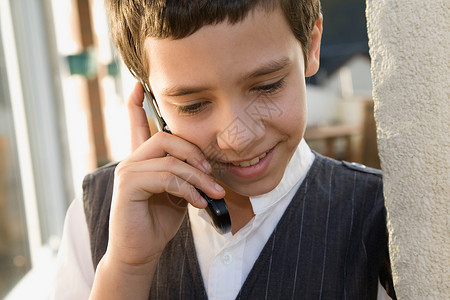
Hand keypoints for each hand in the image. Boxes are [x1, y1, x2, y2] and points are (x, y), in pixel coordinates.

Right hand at [103, 82, 224, 271]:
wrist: (141, 250)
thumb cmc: (159, 220)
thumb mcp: (177, 193)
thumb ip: (184, 174)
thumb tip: (206, 167)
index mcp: (142, 159)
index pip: (136, 124)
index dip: (136, 104)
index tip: (139, 85)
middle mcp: (132, 160)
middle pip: (165, 137)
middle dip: (195, 152)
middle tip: (212, 173)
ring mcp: (127, 172)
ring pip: (170, 160)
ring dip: (198, 177)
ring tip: (214, 193)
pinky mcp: (128, 187)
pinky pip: (166, 178)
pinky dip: (188, 190)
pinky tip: (198, 203)